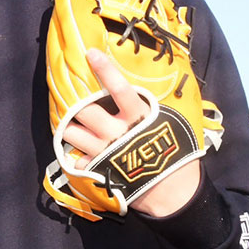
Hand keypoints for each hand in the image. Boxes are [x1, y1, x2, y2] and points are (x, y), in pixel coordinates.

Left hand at [61, 48, 200, 217]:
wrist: (175, 196)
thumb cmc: (177, 155)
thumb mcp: (171, 125)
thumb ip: (154, 107)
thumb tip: (148, 88)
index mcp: (138, 117)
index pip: (118, 88)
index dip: (104, 70)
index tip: (90, 53)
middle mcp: (117, 132)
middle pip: (85, 111)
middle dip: (75, 104)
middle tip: (73, 99)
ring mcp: (105, 152)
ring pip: (73, 133)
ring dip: (70, 128)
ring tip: (73, 125)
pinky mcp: (98, 170)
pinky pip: (76, 158)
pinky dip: (75, 154)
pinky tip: (79, 153)